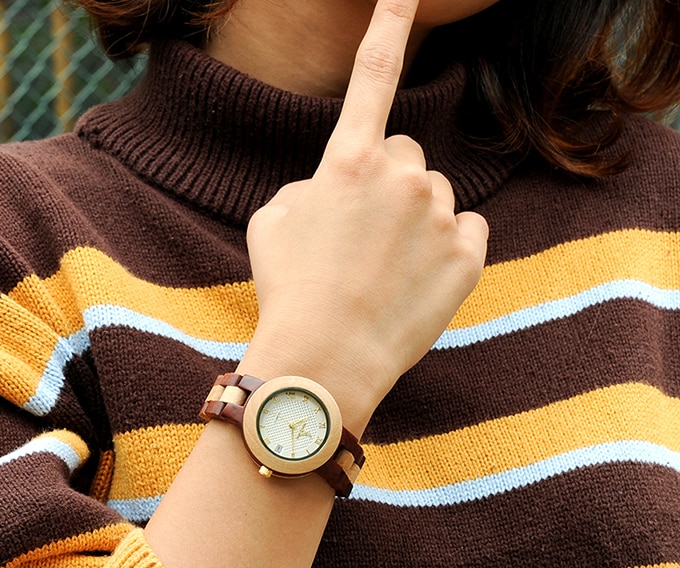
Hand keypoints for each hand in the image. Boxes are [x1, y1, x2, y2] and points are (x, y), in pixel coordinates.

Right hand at [242, 0, 487, 432]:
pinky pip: (468, 231)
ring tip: (382, 274)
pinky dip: (448, 249)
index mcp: (349, 161)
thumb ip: (308, 187)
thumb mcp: (272, 224)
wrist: (325, 362)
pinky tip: (416, 281)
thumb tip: (332, 188)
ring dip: (415, 223)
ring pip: (435, 199)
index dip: (386, 28)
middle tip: (363, 238)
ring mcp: (441, 216)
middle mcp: (402, 176)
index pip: (373, 79)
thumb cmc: (289, 292)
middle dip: (387, 185)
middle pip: (405, 158)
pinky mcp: (469, 256)